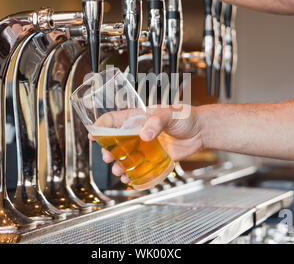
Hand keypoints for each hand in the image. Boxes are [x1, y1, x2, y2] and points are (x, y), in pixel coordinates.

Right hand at [89, 105, 203, 183]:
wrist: (201, 131)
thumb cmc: (185, 116)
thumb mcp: (169, 114)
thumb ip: (156, 122)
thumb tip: (144, 135)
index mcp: (138, 117)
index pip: (114, 119)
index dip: (101, 126)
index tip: (92, 135)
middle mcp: (139, 131)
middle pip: (116, 141)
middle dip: (108, 150)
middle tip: (108, 158)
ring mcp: (145, 145)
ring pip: (125, 156)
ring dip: (119, 164)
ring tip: (118, 171)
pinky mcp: (154, 157)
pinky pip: (139, 166)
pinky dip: (132, 173)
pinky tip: (129, 178)